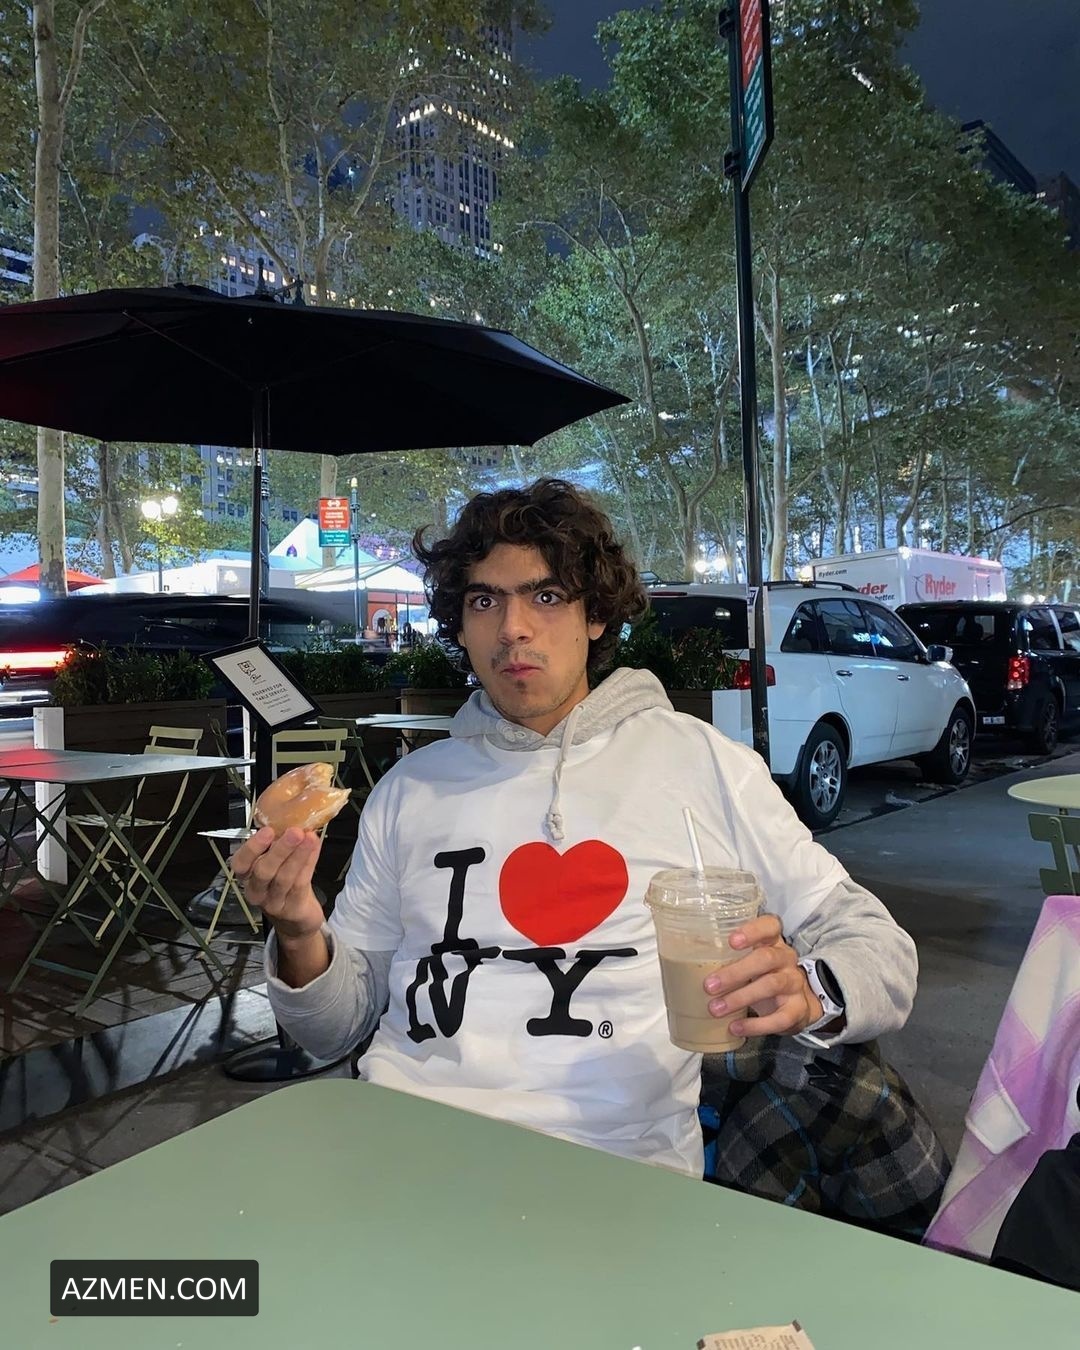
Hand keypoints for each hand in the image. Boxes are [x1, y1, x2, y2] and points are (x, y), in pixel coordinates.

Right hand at [230, 825, 324, 941]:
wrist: (295, 918)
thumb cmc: (282, 883)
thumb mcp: (274, 863)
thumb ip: (277, 844)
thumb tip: (291, 815)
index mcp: (247, 875)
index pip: (240, 863)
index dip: (252, 848)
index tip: (267, 831)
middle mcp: (256, 890)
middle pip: (264, 871)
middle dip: (280, 850)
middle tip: (294, 831)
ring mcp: (274, 902)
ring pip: (285, 877)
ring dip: (298, 855)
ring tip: (309, 837)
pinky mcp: (292, 908)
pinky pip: (301, 883)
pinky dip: (309, 862)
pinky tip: (315, 847)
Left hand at [701, 914, 820, 1038]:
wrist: (795, 1003)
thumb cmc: (762, 975)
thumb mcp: (749, 961)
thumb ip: (727, 958)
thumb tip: (684, 962)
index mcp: (772, 942)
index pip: (770, 925)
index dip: (752, 931)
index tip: (731, 941)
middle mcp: (785, 958)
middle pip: (765, 958)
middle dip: (735, 972)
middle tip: (709, 986)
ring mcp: (794, 982)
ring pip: (771, 985)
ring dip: (740, 998)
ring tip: (716, 1009)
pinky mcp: (798, 1009)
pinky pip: (780, 1018)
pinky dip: (756, 1025)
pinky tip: (736, 1027)